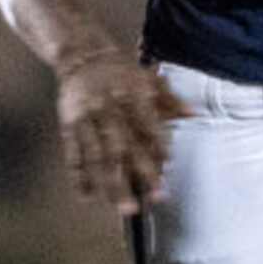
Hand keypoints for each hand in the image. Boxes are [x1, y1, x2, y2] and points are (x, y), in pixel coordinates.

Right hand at [55, 47, 187, 213]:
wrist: (81, 56)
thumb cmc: (119, 70)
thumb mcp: (148, 78)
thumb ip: (170, 99)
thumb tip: (193, 113)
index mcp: (131, 95)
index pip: (147, 127)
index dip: (157, 149)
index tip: (166, 168)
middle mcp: (108, 108)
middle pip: (124, 147)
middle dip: (137, 176)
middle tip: (151, 200)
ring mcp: (86, 118)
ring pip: (99, 156)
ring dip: (111, 184)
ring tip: (123, 207)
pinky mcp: (69, 125)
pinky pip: (74, 154)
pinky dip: (79, 176)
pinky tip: (87, 195)